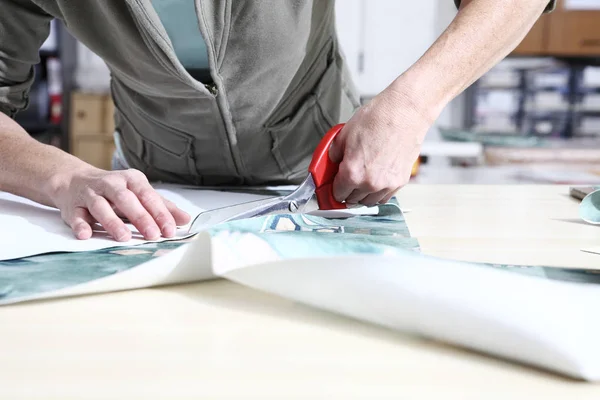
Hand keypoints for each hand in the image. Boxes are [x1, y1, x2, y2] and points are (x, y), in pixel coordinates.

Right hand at [48, 166, 190, 240]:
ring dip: (112, 222)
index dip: (160, 213)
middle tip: (152, 235)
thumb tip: (185, 219)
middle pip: (126, 199)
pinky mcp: (73, 206)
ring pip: (101, 206)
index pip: (148, 196)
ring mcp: (90, 194)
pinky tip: (85, 235)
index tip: (169, 230)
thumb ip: (162, 207)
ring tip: (124, 237)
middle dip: (140, 217)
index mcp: (131, 180)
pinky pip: (76, 215)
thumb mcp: (140, 194)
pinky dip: (80, 225)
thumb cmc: (115, 191)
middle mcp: (111, 184)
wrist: (74, 180)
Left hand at [329, 84, 434, 205]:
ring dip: (363, 195)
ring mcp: (387, 184)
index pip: (337, 193)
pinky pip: (385, 196)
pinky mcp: (401, 181)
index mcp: (352, 172)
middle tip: (347, 180)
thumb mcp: (345, 133)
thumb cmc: (379, 118)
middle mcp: (370, 182)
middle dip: (347, 190)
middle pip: (352, 200)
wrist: (405, 112)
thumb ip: (335, 152)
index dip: (334, 187)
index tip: (335, 185)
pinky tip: (375, 181)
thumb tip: (332, 160)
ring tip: (361, 181)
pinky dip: (378, 193)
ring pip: (369, 201)